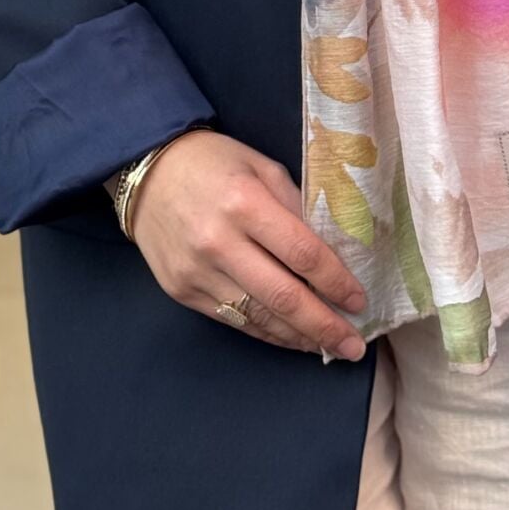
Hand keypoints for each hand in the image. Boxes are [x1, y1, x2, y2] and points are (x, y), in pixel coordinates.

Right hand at [122, 130, 367, 358]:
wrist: (148, 171)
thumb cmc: (214, 162)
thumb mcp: (262, 167)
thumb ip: (295, 206)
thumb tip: (331, 251)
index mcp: (245, 203)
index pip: (302, 254)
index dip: (336, 283)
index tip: (360, 301)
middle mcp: (220, 243)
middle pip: (283, 297)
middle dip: (324, 326)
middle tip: (353, 346)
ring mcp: (198, 272)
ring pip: (258, 318)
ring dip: (298, 338)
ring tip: (328, 347)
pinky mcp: (182, 292)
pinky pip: (234, 320)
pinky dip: (267, 333)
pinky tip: (290, 338)